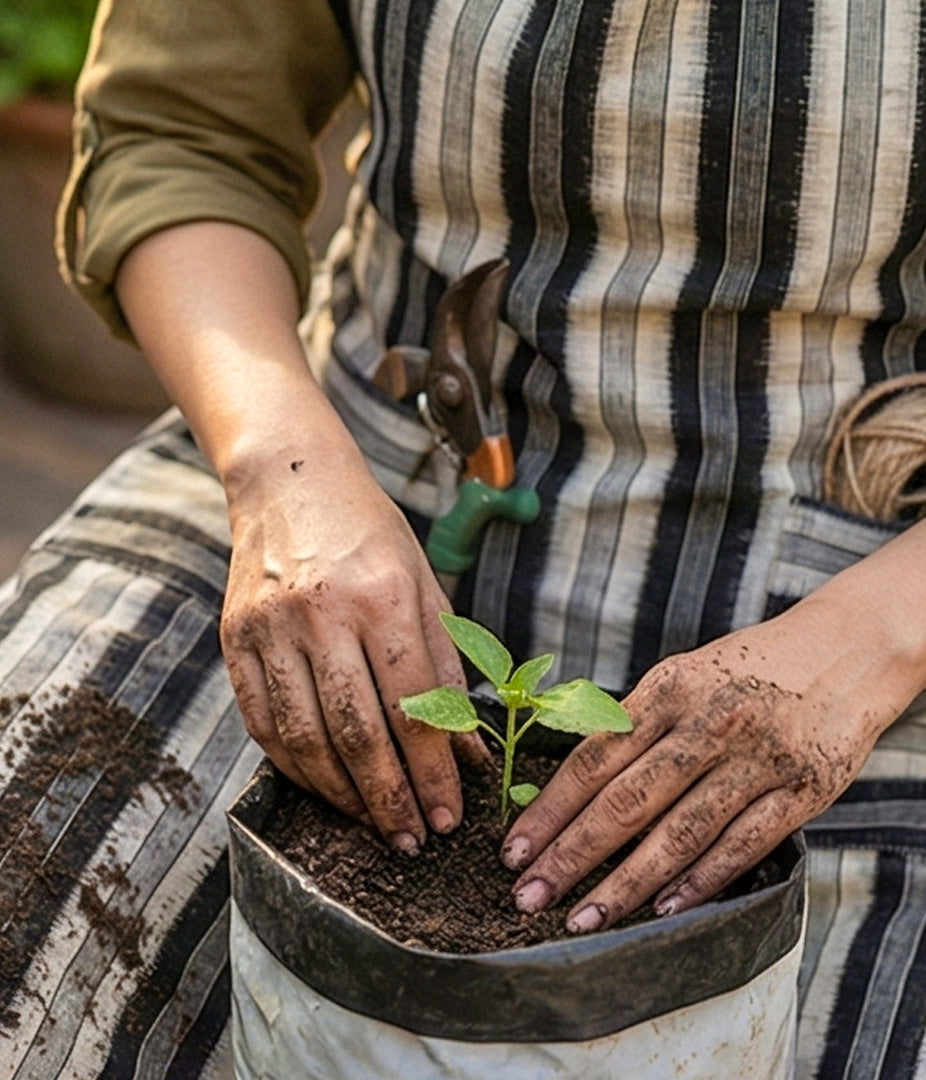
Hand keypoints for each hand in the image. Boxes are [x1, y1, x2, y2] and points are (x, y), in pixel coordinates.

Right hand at [220, 444, 485, 851]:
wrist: (290, 482)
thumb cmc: (370, 532)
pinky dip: (295, 767)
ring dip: (342, 795)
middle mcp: (321, 612)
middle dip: (390, 798)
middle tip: (412, 838)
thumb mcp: (424, 583)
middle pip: (357, 732)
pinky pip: (262, 722)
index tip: (449, 815)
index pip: (413, 706)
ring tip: (373, 822)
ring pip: (305, 738)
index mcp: (381, 594)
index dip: (433, 772)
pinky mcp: (234, 639)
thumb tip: (468, 752)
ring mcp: (269, 627)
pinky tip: (325, 788)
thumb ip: (447, 669)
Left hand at [500, 582, 925, 931]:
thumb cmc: (745, 669)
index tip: (514, 850)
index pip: (594, 758)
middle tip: (528, 895)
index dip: (550, 809)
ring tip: (584, 917)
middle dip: (570, 854)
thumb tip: (573, 782)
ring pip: (679, 832)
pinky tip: (662, 909)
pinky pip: (742, 845)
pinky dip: (700, 881)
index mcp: (668, 689)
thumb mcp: (683, 675)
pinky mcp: (801, 790)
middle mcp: (708, 722)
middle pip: (626, 800)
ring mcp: (758, 758)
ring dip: (626, 883)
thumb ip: (635, 721)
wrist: (844, 651)